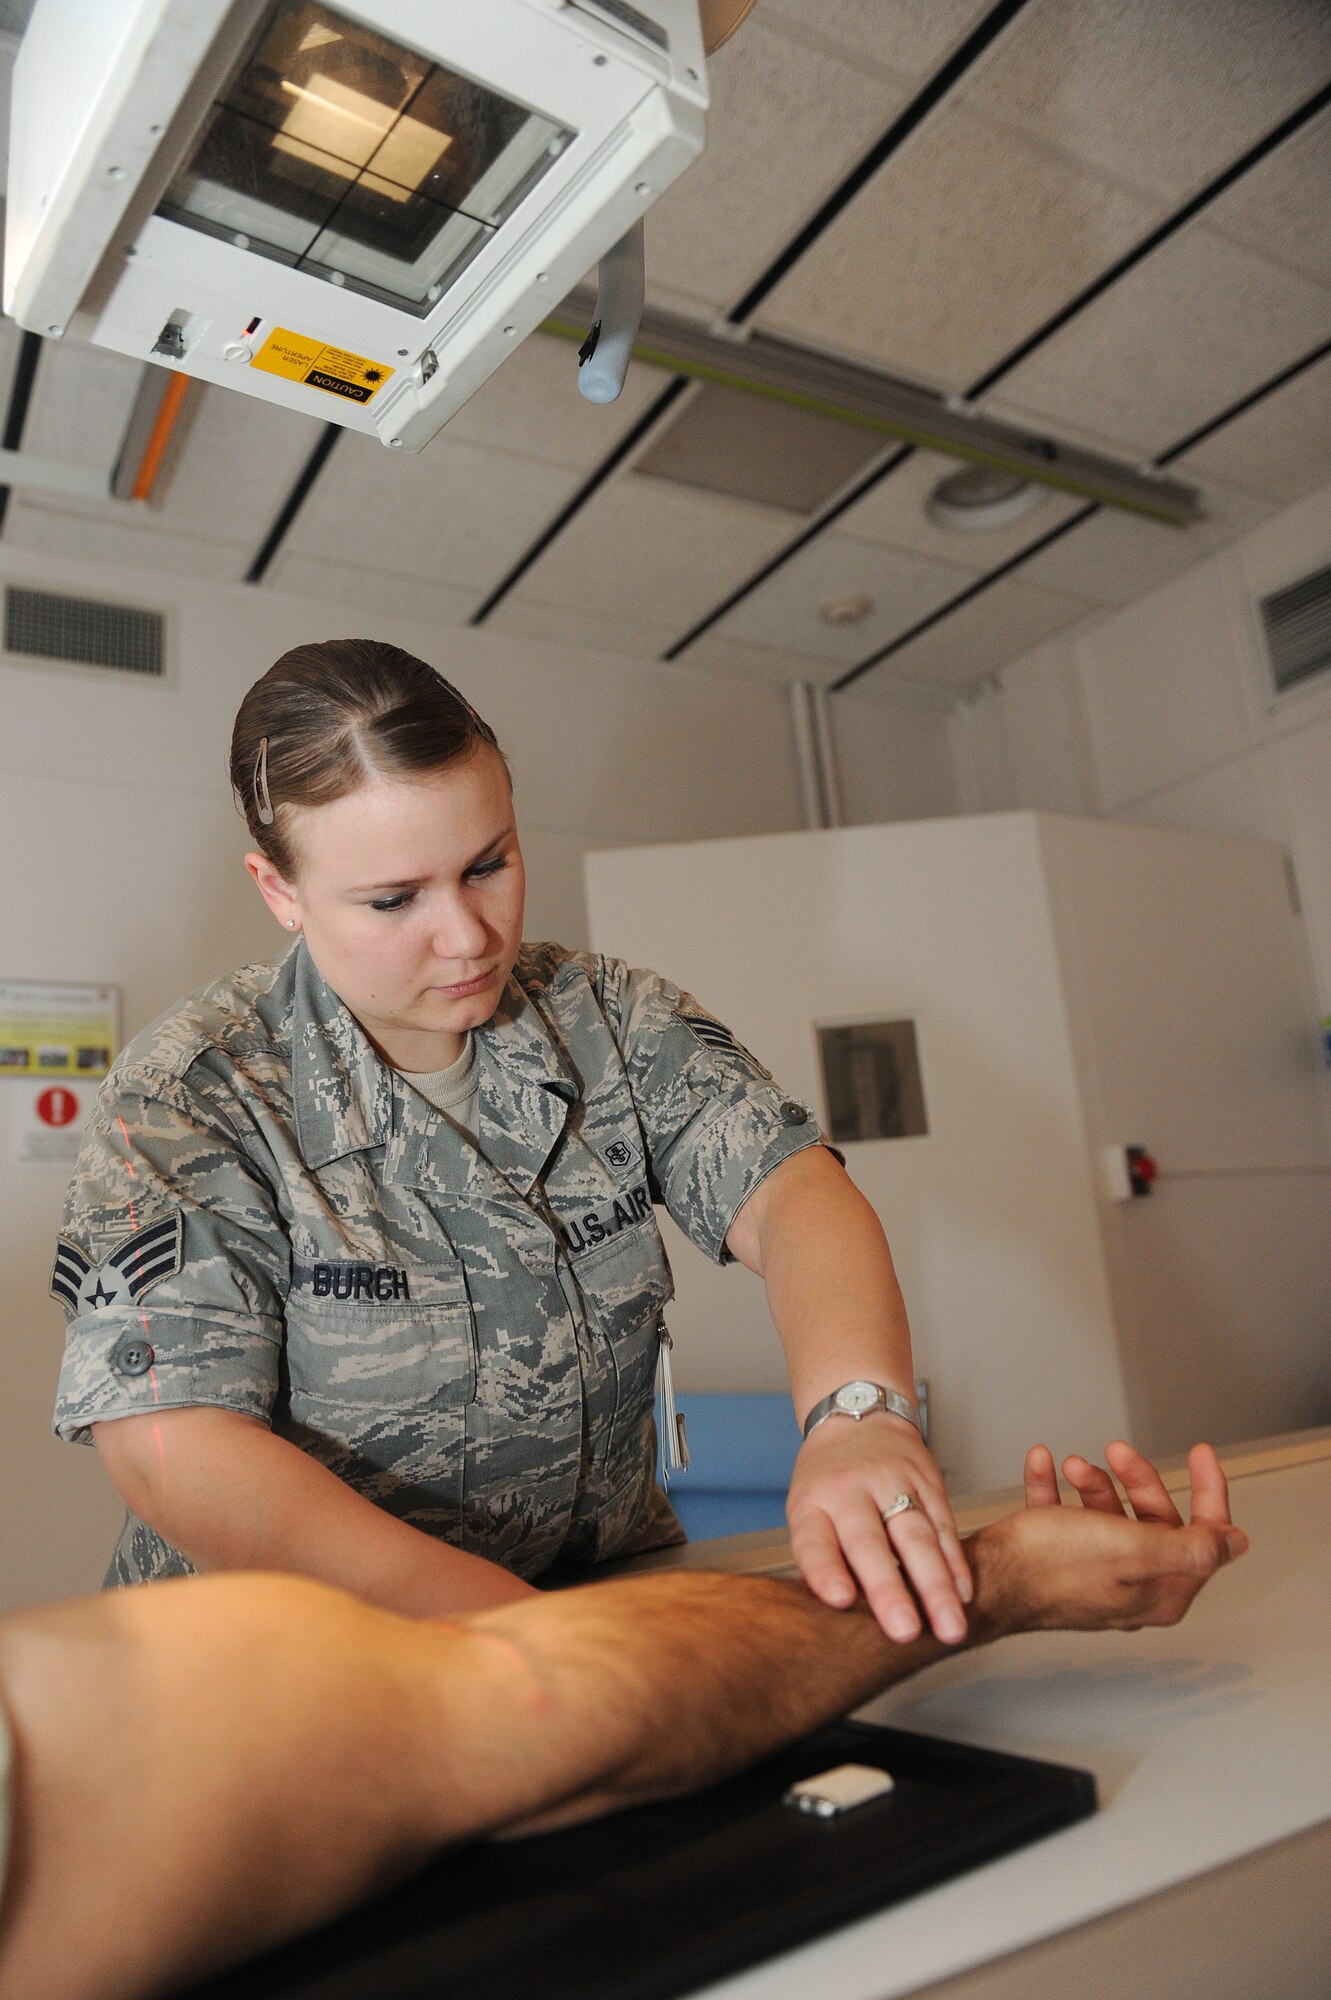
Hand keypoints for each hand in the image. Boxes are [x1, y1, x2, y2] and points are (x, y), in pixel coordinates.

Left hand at [787, 1415, 971, 1645]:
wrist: (859, 1415)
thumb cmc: (828, 1479)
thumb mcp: (807, 1511)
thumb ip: (821, 1559)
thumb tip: (839, 1617)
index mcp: (813, 1502)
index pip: (814, 1540)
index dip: (825, 1570)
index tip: (840, 1600)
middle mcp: (851, 1489)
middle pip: (870, 1543)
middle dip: (889, 1590)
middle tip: (904, 1632)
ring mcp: (893, 1482)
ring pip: (917, 1537)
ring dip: (936, 1586)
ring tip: (950, 1627)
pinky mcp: (928, 1481)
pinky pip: (944, 1525)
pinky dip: (956, 1564)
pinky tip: (964, 1594)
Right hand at [979, 1439, 1248, 1635]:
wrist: (985, 1578)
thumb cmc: (1050, 1568)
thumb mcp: (1132, 1548)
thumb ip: (1191, 1548)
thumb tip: (1235, 1544)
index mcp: (1160, 1588)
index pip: (1205, 1537)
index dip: (1209, 1491)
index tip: (1201, 1455)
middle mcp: (1132, 1585)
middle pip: (1154, 1519)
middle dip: (1135, 1478)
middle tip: (1118, 1451)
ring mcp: (1094, 1573)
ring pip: (1109, 1514)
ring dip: (1092, 1480)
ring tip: (1072, 1464)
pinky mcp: (1058, 1562)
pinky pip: (1064, 1516)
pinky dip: (1054, 1488)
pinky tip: (1043, 1467)